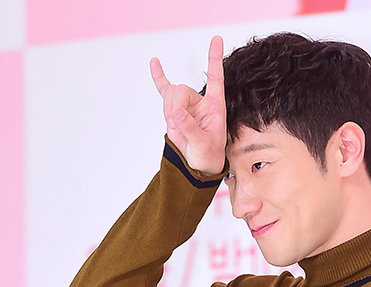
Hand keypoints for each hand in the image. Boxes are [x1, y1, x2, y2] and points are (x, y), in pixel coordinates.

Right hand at [150, 35, 226, 175]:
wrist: (200, 164)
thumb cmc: (208, 154)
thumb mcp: (203, 145)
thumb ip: (190, 128)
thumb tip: (176, 113)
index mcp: (215, 105)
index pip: (215, 78)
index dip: (215, 59)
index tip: (216, 39)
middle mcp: (200, 101)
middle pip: (182, 90)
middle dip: (175, 107)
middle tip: (176, 123)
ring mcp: (186, 104)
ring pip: (170, 96)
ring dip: (168, 113)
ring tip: (176, 128)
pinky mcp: (174, 109)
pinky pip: (164, 90)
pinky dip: (159, 78)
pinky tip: (154, 63)